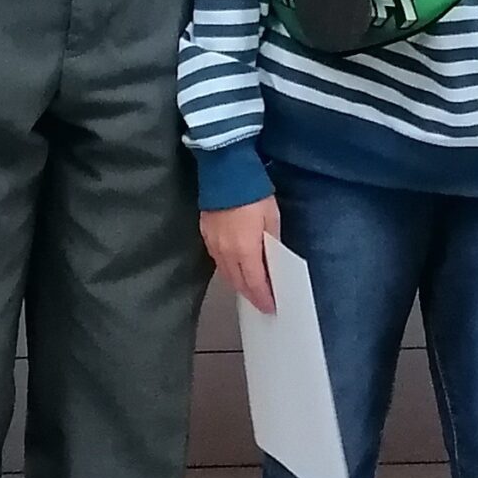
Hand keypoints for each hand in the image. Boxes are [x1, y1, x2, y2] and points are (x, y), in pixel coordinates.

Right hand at [202, 196, 281, 315]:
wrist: (225, 171)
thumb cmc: (253, 193)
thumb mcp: (271, 218)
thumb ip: (271, 242)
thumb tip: (272, 260)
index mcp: (245, 250)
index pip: (254, 283)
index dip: (262, 297)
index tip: (269, 307)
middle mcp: (226, 252)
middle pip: (237, 282)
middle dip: (250, 294)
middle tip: (260, 302)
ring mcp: (213, 243)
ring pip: (225, 273)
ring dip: (237, 283)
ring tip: (248, 289)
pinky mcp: (205, 234)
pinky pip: (216, 260)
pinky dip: (227, 269)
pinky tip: (233, 268)